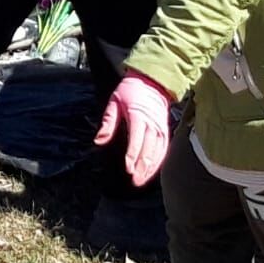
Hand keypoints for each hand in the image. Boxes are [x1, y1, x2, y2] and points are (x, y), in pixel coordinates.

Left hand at [95, 72, 173, 187]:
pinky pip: (163, 148)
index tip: (128, 168)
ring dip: (150, 167)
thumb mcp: (114, 102)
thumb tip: (98, 141)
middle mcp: (152, 124)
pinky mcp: (165, 130)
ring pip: (158, 151)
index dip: (132, 155)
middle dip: (142, 166)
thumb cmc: (129, 91)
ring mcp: (160, 128)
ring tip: (141, 179)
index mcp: (139, 116)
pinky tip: (152, 170)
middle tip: (134, 180)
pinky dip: (158, 160)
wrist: (152, 82)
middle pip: (149, 149)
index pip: (136, 139)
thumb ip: (108, 122)